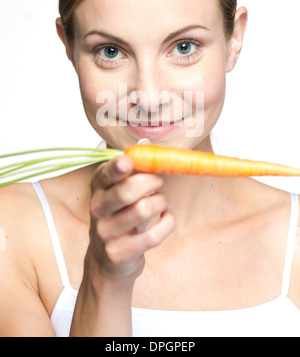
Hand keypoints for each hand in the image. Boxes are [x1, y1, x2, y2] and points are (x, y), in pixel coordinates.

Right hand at [88, 153, 175, 280]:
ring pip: (143, 210)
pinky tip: (166, 218)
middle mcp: (97, 208)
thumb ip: (134, 168)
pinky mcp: (119, 253)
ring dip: (161, 202)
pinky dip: (168, 223)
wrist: (108, 262)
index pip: (104, 174)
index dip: (117, 167)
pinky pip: (154, 235)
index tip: (128, 161)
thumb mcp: (122, 191)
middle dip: (152, 181)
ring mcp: (106, 232)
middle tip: (160, 181)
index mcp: (98, 187)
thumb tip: (145, 143)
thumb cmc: (121, 217)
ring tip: (161, 202)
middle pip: (127, 190)